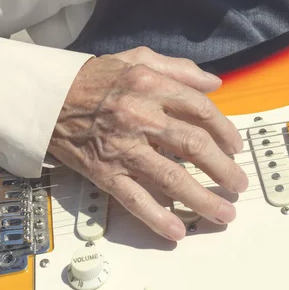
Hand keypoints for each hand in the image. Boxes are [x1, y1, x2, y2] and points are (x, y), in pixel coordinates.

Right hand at [49, 47, 247, 240]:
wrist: (50, 97)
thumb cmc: (97, 78)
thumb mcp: (138, 59)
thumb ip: (179, 68)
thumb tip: (215, 83)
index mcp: (151, 85)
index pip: (201, 110)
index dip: (225, 130)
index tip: (236, 146)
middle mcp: (140, 116)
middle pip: (194, 145)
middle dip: (223, 168)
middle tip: (238, 183)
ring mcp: (122, 147)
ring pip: (171, 177)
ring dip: (202, 199)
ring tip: (224, 212)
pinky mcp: (104, 171)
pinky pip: (134, 198)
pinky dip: (157, 217)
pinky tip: (177, 231)